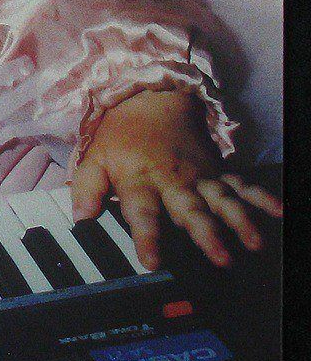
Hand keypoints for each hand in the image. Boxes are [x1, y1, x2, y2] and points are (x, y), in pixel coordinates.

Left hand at [71, 89, 281, 270]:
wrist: (150, 99)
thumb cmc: (121, 135)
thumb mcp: (94, 157)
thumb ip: (87, 188)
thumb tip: (81, 219)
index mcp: (140, 180)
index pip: (141, 213)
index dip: (146, 237)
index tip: (153, 262)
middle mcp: (173, 181)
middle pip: (190, 210)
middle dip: (206, 234)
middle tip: (220, 257)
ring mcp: (199, 176)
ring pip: (221, 200)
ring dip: (239, 221)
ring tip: (254, 241)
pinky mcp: (217, 171)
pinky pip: (242, 184)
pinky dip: (261, 197)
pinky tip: (279, 211)